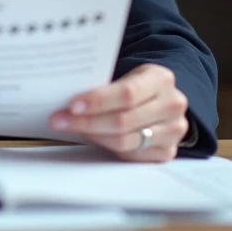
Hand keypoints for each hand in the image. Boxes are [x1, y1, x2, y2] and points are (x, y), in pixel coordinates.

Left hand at [48, 63, 187, 162]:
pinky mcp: (167, 152)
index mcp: (161, 79)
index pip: (127, 93)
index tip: (72, 105)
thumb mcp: (128, 75)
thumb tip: (67, 98)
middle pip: (124, 120)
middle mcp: (172, 105)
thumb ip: (106, 84)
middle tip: (59, 120)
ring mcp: (173, 131)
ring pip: (125, 141)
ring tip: (69, 128)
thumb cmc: (136, 86)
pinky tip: (90, 137)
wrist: (160, 99)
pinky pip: (130, 155)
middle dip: (87, 121)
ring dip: (93, 136)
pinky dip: (107, 147)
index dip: (98, 101)